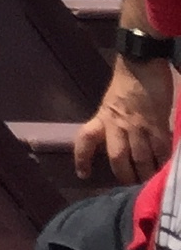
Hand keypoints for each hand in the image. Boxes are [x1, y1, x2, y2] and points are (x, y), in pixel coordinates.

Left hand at [74, 58, 173, 184]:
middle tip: (133, 188)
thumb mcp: (111, 103)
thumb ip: (113, 122)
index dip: (82, 158)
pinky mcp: (158, 125)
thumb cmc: (127, 81)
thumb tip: (122, 143)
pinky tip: (167, 169)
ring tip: (151, 184)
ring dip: (147, 174)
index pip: (85, 140)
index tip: (83, 174)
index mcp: (103, 118)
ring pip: (141, 159)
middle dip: (126, 176)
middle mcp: (118, 125)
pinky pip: (161, 149)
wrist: (142, 62)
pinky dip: (164, 162)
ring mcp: (139, 126)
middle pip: (118, 158)